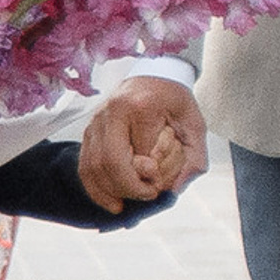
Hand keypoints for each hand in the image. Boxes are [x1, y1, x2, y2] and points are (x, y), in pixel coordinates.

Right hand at [80, 78, 206, 211]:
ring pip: (92, 166)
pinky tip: (109, 200)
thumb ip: (194, 157)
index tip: (159, 184)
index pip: (139, 152)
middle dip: (127, 188)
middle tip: (146, 195)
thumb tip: (175, 190)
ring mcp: (96, 120)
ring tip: (125, 204)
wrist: (154, 75)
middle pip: (109, 161)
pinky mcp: (88, 130)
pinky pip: (84, 164)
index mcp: (141, 106)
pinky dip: (95, 187)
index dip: (148, 177)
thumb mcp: (194, 124)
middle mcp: (113, 111)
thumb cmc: (174, 101)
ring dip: (108, 192)